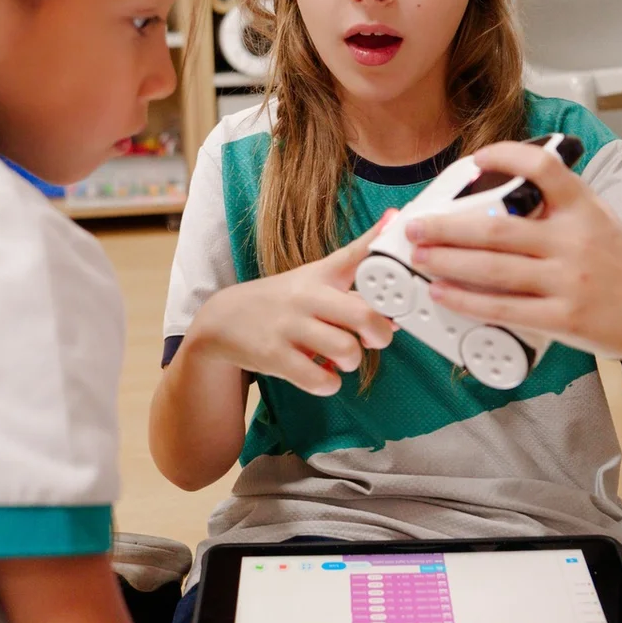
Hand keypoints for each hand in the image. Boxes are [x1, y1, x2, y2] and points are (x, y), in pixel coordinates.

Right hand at [180, 213, 397, 395]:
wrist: (222, 320)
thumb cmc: (282, 302)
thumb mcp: (314, 278)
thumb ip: (355, 278)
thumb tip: (395, 276)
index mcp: (319, 275)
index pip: (354, 254)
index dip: (380, 245)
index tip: (399, 237)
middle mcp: (306, 296)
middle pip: (362, 315)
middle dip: (381, 335)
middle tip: (374, 340)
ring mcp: (289, 327)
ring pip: (345, 350)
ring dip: (352, 362)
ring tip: (342, 359)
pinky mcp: (275, 356)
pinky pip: (320, 380)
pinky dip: (329, 384)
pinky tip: (322, 375)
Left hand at [404, 142, 621, 369]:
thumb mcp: (601, 220)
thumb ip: (558, 205)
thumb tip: (501, 196)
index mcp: (584, 209)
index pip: (541, 168)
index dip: (504, 157)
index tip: (474, 160)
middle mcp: (573, 241)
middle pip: (496, 227)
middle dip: (447, 226)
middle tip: (415, 225)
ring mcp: (567, 281)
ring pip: (492, 268)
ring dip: (447, 261)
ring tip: (419, 255)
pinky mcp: (563, 319)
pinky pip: (503, 308)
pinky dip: (467, 300)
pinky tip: (443, 292)